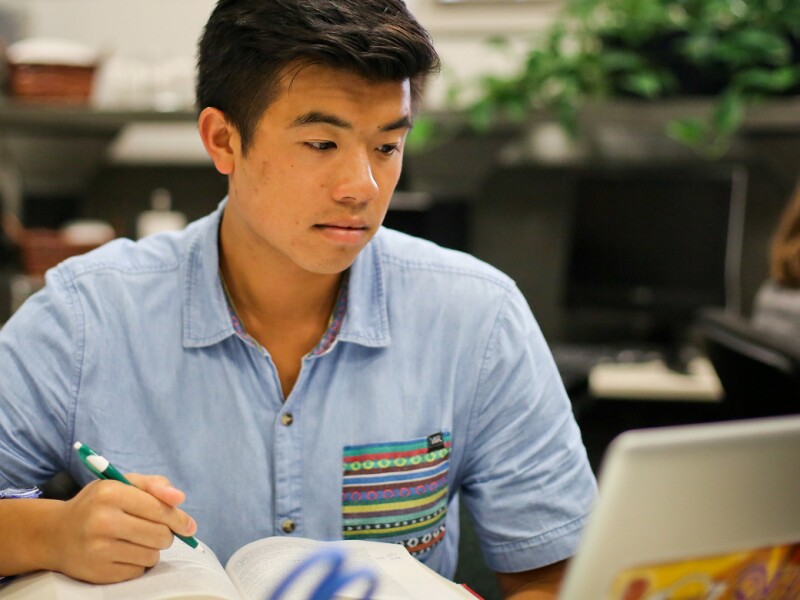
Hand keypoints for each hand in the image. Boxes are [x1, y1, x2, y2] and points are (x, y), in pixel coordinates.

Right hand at [46, 474, 196, 583]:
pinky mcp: (97, 572)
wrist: (55, 534)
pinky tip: (124, 553)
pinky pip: (137, 572)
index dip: (179, 519)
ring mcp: (98, 549)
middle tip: (159, 532)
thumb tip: (180, 498)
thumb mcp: (122, 484)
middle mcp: (102, 521)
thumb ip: (154, 485)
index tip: (189, 526)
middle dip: (166, 535)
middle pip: (160, 535)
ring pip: (151, 555)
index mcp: (111, 493)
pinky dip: (138, 564)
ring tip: (137, 540)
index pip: (159, 509)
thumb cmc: (98, 504)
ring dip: (152, 550)